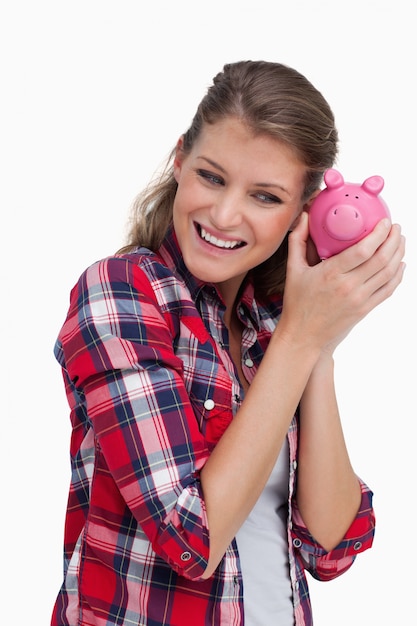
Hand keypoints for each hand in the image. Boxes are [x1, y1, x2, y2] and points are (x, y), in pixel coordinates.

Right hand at [279, 211, 405, 354]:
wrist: (303, 336)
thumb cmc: (297, 303)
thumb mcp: (293, 270)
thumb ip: (298, 241)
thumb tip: (305, 216)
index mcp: (331, 274)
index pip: (364, 250)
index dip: (379, 234)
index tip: (385, 222)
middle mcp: (348, 286)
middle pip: (382, 259)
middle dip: (394, 239)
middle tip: (396, 228)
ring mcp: (359, 299)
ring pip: (389, 272)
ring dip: (399, 254)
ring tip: (400, 241)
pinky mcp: (365, 309)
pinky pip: (388, 289)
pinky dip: (398, 275)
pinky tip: (400, 264)